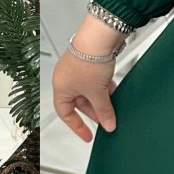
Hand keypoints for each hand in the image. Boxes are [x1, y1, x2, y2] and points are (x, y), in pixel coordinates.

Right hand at [52, 17, 126, 141]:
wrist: (99, 37)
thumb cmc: (89, 61)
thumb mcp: (98, 93)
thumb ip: (104, 112)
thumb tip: (108, 124)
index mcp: (60, 87)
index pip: (66, 114)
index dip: (77, 126)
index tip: (88, 135)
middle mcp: (65, 78)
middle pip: (79, 102)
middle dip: (94, 111)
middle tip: (106, 120)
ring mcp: (76, 69)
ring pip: (88, 91)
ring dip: (100, 99)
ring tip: (112, 106)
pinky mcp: (88, 61)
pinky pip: (94, 81)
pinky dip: (103, 88)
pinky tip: (113, 91)